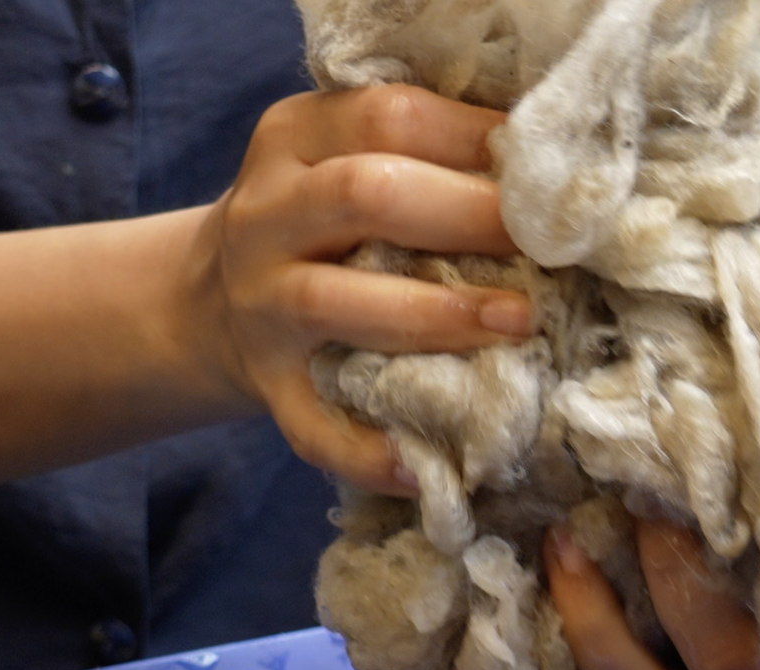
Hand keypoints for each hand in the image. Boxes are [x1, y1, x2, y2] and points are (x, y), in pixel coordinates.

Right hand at [186, 85, 536, 496]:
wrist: (209, 301)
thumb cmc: (322, 223)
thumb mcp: (346, 158)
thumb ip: (424, 152)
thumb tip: (550, 159)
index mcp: (294, 139)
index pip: (388, 116)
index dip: (474, 138)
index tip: (546, 165)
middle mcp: (265, 216)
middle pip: (365, 195)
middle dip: (467, 216)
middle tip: (547, 242)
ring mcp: (261, 306)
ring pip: (338, 302)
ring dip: (436, 315)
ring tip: (518, 324)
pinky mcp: (267, 387)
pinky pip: (315, 424)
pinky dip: (369, 450)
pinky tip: (428, 463)